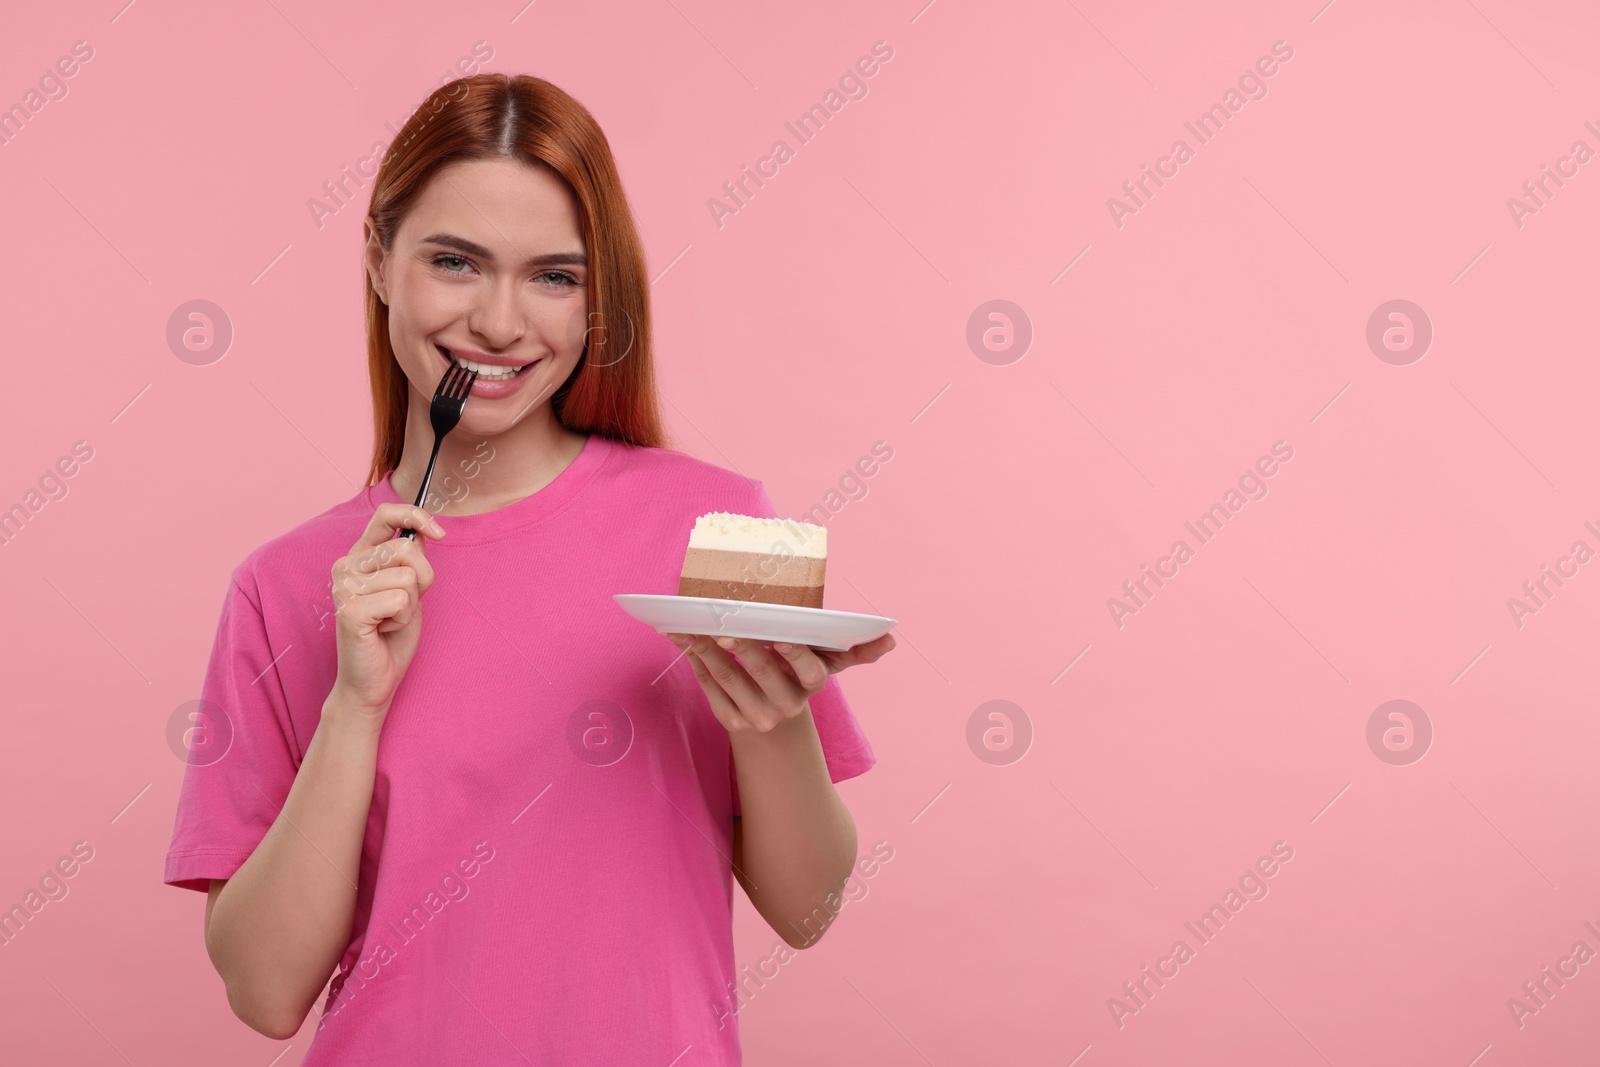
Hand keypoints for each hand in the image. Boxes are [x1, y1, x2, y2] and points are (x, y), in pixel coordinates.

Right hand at [326, 504, 444, 720]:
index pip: (385, 514)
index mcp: (358, 556)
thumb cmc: (390, 635)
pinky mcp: (350, 610)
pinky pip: (401, 600)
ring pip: (408, 577)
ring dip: (411, 604)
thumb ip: (410, 560)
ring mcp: (343, 587)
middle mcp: (345, 566)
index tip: (440, 533)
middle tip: (402, 605)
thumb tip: (424, 530)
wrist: (373, 680)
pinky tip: (383, 630)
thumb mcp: (408, 589)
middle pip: (407, 549)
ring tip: (390, 620)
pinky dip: (403, 618)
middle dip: (422, 580)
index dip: (416, 516)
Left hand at [663, 631, 895, 735]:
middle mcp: (786, 705)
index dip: (795, 654)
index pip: (809, 671)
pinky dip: (695, 662)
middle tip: (722, 621)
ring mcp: (756, 716)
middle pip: (761, 671)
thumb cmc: (799, 678)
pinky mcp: (730, 721)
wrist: (775, 725)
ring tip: (689, 624)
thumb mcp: (826, 666)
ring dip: (705, 648)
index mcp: (811, 685)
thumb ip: (855, 651)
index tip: (780, 634)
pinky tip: (682, 640)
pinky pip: (710, 688)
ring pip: (728, 677)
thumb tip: (891, 640)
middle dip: (741, 645)